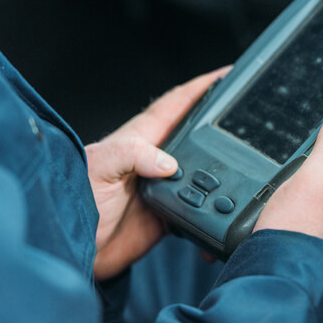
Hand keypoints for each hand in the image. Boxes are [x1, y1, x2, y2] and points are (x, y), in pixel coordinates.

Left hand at [87, 66, 229, 279]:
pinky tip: (224, 211)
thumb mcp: (100, 166)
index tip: (227, 74)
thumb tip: (169, 162)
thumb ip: (132, 154)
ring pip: (203, 171)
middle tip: (247, 114)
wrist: (73, 248)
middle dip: (220, 121)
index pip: (177, 103)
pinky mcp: (168, 214)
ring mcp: (163, 186)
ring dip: (223, 167)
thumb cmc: (74, 200)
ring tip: (249, 160)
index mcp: (141, 138)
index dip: (202, 87)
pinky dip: (213, 209)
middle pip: (196, 134)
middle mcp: (155, 159)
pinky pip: (199, 208)